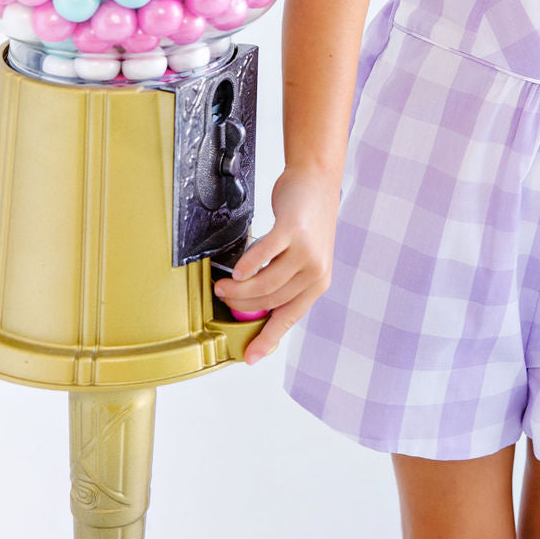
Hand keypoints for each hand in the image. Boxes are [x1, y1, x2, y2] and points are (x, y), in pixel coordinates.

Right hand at [214, 164, 340, 365]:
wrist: (317, 181)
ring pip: (265, 282)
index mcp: (318, 283)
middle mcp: (315, 270)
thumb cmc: (307, 220)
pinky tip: (236, 269)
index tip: (250, 357)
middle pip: (270, 300)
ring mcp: (306, 250)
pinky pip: (265, 253)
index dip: (267, 338)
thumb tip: (258, 304)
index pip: (289, 318)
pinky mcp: (292, 229)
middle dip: (241, 304)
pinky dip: (247, 264)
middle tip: (222, 297)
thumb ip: (288, 280)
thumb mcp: (306, 257)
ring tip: (223, 284)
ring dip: (238, 287)